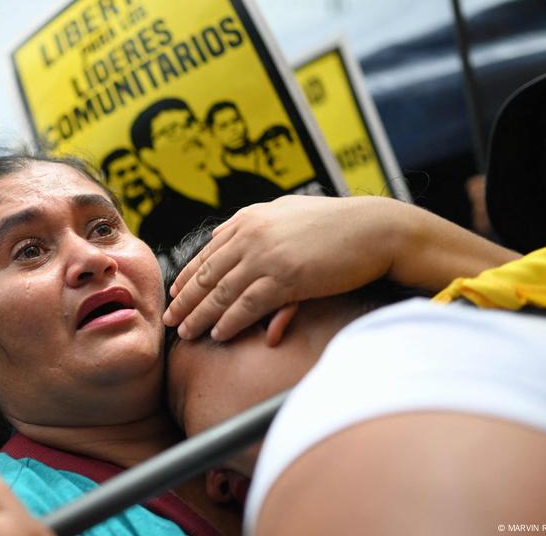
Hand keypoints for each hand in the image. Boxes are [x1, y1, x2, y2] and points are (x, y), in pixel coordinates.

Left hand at [163, 196, 403, 341]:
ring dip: (200, 316)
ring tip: (186, 333)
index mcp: (249, 219)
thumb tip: (223, 233)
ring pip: (222, 293)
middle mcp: (252, 235)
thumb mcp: (286, 211)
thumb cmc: (335, 224)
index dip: (188, 277)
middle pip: (208, 274)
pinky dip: (230, 322)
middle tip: (169, 320)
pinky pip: (249, 305)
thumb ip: (253, 222)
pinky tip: (218, 334)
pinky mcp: (287, 277)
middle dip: (186, 300)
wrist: (375, 228)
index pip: (207, 252)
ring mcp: (267, 256)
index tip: (175, 295)